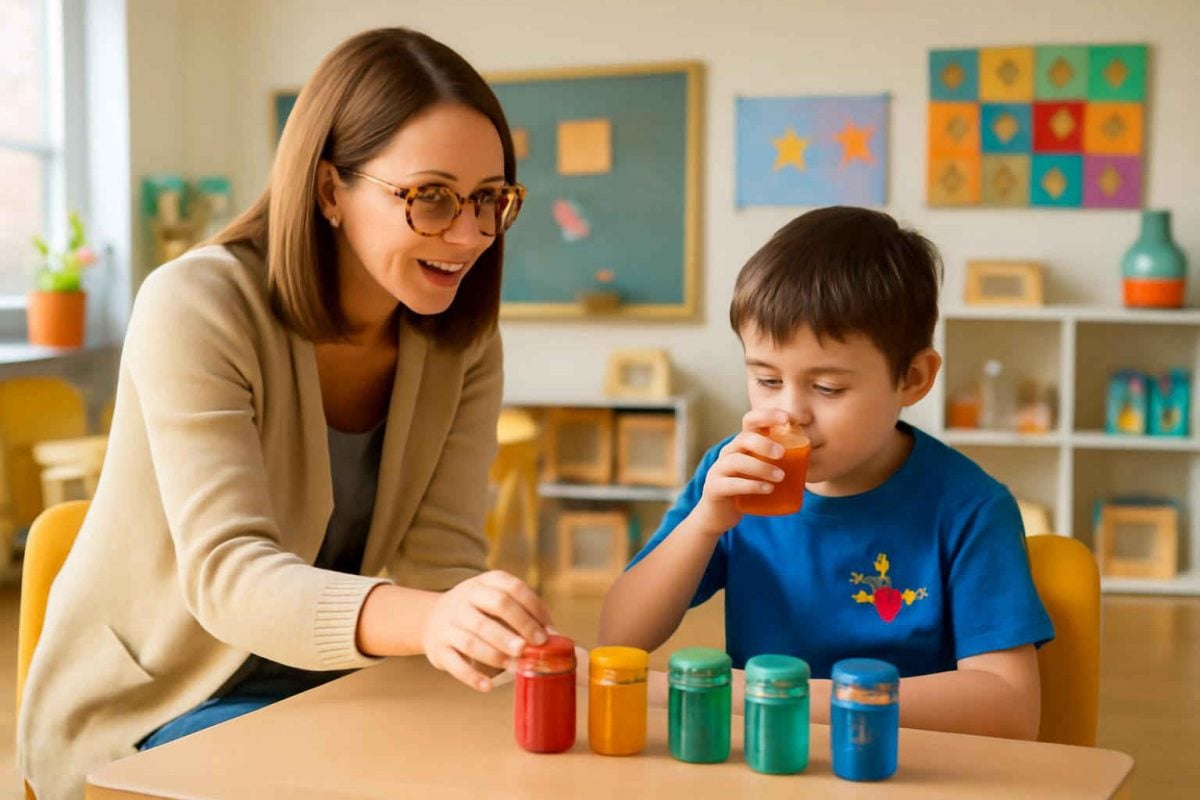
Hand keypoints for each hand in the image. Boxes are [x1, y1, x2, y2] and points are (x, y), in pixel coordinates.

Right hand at [421, 570, 551, 691]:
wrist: (430, 619)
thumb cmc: (477, 612)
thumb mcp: (494, 602)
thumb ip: (524, 616)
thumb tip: (555, 638)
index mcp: (484, 583)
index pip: (513, 588)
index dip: (533, 608)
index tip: (547, 631)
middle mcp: (465, 598)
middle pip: (496, 605)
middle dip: (518, 625)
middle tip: (532, 645)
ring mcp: (449, 623)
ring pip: (473, 638)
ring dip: (497, 653)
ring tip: (516, 666)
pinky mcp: (438, 648)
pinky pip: (455, 663)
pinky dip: (472, 676)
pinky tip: (488, 685)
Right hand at [692, 408, 789, 533]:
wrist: (719, 514)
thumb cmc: (745, 489)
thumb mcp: (760, 471)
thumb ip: (778, 462)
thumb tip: (811, 455)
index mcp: (742, 444)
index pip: (751, 420)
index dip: (768, 415)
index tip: (788, 419)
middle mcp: (729, 453)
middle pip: (743, 438)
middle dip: (764, 443)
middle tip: (783, 454)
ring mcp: (719, 470)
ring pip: (737, 461)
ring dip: (761, 467)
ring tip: (780, 477)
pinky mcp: (715, 488)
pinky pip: (731, 484)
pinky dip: (751, 485)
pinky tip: (767, 489)